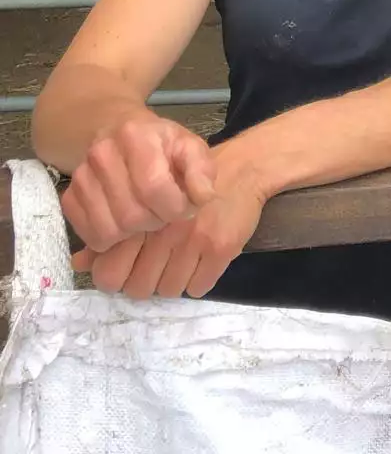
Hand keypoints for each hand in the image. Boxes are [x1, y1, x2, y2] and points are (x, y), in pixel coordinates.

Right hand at [62, 112, 216, 253]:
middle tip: (164, 211)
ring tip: (146, 214)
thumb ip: (202, 170)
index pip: (154, 188)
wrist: (115, 129)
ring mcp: (81, 177)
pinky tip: (125, 220)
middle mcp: (102, 154)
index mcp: (136, 136)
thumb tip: (204, 198)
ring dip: (134, 233)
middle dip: (157, 220)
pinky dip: (113, 238)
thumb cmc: (159, 142)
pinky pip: (91, 236)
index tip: (185, 206)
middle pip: (132, 214)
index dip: (176, 207)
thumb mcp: (189, 146)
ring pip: (110, 230)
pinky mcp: (69, 198)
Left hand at [73, 144, 264, 299]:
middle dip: (144, 282)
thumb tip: (79, 262)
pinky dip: (197, 281)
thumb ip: (110, 227)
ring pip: (169, 290)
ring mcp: (194, 240)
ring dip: (172, 282)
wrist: (243, 168)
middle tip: (154, 267)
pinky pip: (199, 287)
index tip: (129, 266)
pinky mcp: (221, 248)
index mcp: (141, 218)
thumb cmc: (187, 180)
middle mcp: (164, 231)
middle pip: (138, 288)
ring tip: (178, 264)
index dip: (115, 277)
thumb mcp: (144, 195)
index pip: (109, 272)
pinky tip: (199, 263)